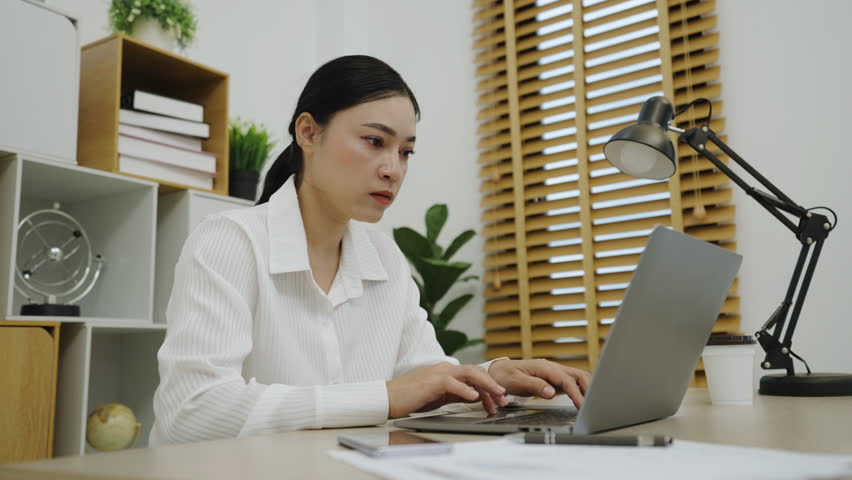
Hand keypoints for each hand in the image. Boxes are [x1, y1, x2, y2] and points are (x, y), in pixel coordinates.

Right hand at [386, 362, 508, 417]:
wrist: (389, 398)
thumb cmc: (412, 397)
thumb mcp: (440, 396)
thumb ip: (458, 394)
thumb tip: (476, 397)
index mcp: (448, 372)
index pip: (474, 376)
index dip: (489, 387)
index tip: (498, 400)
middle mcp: (445, 369)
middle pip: (476, 371)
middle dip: (492, 384)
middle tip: (504, 398)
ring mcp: (439, 373)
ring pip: (469, 374)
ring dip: (485, 385)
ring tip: (497, 395)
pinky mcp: (432, 382)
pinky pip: (452, 383)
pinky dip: (465, 390)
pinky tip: (474, 397)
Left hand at [488, 359, 591, 407]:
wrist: (497, 372)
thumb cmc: (505, 376)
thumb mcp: (516, 381)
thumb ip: (535, 385)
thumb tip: (551, 392)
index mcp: (543, 367)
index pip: (565, 379)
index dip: (575, 392)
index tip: (581, 404)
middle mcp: (551, 367)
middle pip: (577, 374)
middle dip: (589, 387)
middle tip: (594, 404)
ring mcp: (554, 372)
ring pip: (577, 377)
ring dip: (587, 388)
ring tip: (593, 402)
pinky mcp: (553, 379)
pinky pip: (571, 382)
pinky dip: (580, 389)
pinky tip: (584, 398)